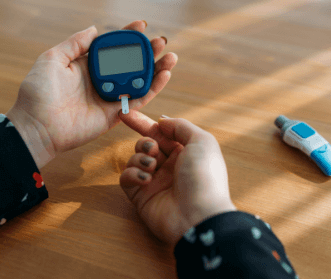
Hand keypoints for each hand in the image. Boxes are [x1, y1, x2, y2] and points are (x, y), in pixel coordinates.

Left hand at [6, 20, 177, 168]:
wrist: (36, 127)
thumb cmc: (39, 93)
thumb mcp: (52, 59)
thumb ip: (75, 44)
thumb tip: (94, 29)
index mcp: (85, 66)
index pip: (111, 48)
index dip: (126, 37)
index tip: (141, 26)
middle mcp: (100, 81)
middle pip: (129, 64)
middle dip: (146, 52)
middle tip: (160, 42)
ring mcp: (108, 98)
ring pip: (138, 81)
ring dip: (155, 69)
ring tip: (170, 57)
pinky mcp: (114, 114)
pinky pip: (137, 100)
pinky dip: (152, 89)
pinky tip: (164, 76)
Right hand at [118, 110, 236, 246]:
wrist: (198, 216)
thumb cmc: (205, 177)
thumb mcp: (201, 141)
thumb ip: (180, 126)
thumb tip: (161, 121)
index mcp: (185, 152)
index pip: (161, 133)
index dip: (144, 123)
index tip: (126, 113)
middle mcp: (170, 166)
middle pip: (146, 144)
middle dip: (144, 142)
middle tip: (153, 150)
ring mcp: (155, 181)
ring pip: (134, 159)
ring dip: (140, 158)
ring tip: (152, 167)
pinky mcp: (141, 196)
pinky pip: (126, 178)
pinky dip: (133, 174)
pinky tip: (146, 179)